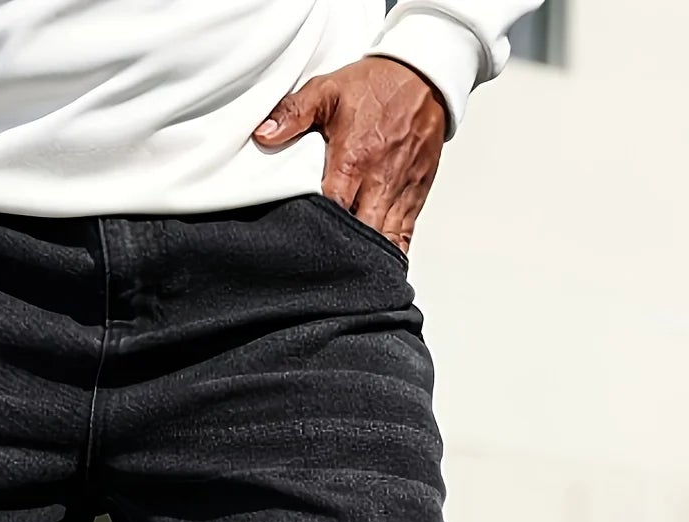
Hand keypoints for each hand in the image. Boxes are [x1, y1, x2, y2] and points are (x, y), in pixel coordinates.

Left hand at [253, 57, 446, 257]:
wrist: (424, 77)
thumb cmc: (374, 87)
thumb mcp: (327, 90)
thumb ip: (293, 112)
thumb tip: (264, 134)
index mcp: (353, 160)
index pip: (332, 210)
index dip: (316, 231)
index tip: (300, 243)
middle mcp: (379, 181)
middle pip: (359, 234)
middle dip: (341, 253)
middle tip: (320, 268)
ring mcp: (400, 191)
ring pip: (384, 240)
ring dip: (366, 259)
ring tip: (344, 278)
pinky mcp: (416, 196)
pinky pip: (404, 235)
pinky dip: (391, 254)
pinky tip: (376, 271)